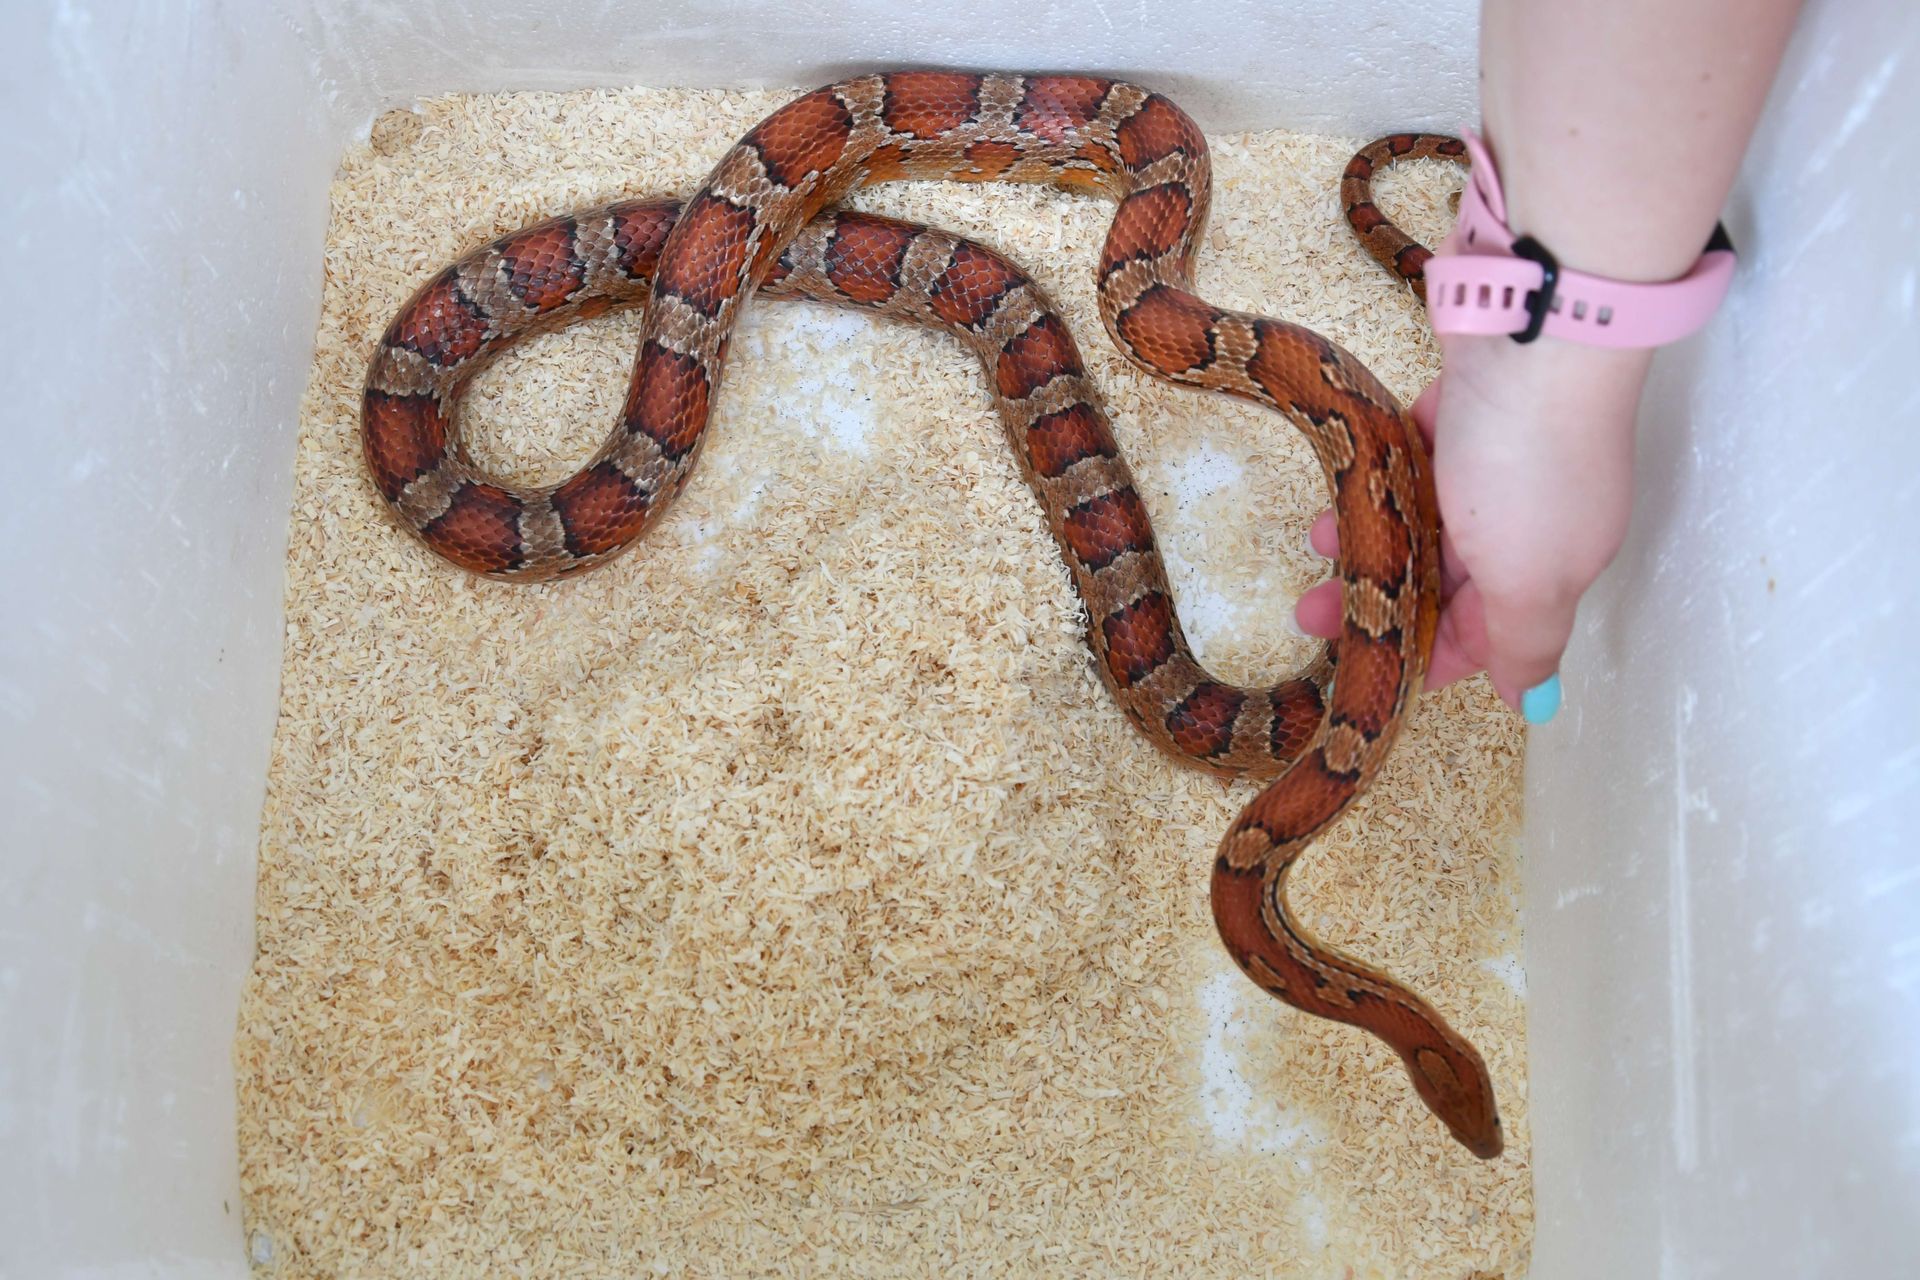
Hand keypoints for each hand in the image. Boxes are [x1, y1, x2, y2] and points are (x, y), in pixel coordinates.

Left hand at [1293, 333, 1651, 716]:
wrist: (1535, 324)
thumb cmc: (1532, 460)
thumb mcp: (1531, 575)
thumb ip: (1523, 641)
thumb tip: (1532, 703)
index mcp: (1555, 565)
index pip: (1491, 634)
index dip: (1433, 658)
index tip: (1375, 672)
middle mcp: (1533, 516)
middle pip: (1449, 578)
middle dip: (1380, 597)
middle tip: (1310, 612)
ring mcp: (1498, 456)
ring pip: (1425, 518)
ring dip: (1370, 535)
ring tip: (1313, 540)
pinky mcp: (1466, 403)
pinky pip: (1415, 456)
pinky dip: (1380, 476)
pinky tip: (1343, 484)